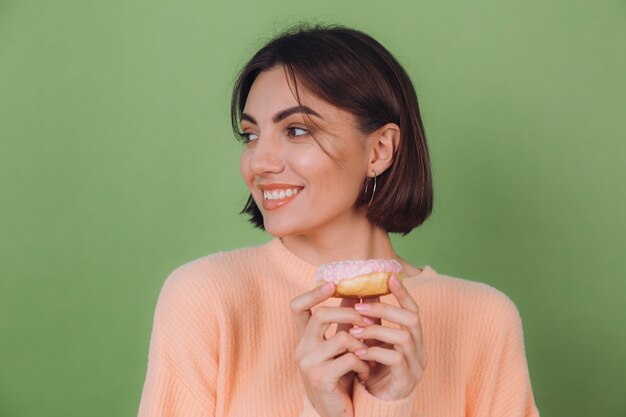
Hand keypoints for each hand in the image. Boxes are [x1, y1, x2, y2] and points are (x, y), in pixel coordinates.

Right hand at [290, 282, 371, 416]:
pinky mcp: (320, 378)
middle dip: (349, 314)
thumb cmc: (340, 374)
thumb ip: (346, 319)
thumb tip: (360, 291)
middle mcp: (301, 348)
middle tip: (367, 320)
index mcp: (305, 337)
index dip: (313, 293)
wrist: (336, 412)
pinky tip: (366, 370)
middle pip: (320, 315)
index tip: (333, 284)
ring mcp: (308, 364)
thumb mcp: (342, 345)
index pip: (297, 306)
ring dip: (362, 343)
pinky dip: (363, 363)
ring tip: (369, 353)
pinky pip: (349, 359)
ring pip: (341, 338)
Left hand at [348, 275, 427, 400]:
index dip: (403, 294)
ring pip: (403, 337)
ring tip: (354, 331)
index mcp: (413, 339)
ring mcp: (416, 366)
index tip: (389, 278)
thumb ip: (371, 322)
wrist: (374, 404)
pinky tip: (357, 352)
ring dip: (377, 330)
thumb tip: (362, 293)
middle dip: (385, 310)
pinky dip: (374, 352)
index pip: (414, 310)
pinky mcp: (406, 380)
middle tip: (359, 307)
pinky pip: (395, 359)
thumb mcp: (371, 343)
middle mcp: (420, 350)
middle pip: (412, 319)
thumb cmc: (373, 371)